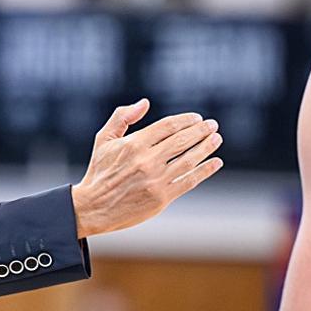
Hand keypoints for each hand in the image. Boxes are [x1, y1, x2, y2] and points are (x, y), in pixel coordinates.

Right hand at [71, 98, 223, 237]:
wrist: (93, 207)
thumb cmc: (99, 171)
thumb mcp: (104, 139)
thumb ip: (122, 117)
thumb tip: (145, 103)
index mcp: (134, 144)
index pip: (168, 126)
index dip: (186, 120)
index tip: (197, 118)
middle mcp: (147, 161)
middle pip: (182, 140)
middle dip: (201, 131)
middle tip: (213, 125)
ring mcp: (156, 180)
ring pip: (188, 159)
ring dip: (206, 147)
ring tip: (217, 139)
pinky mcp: (161, 198)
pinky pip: (188, 181)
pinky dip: (205, 170)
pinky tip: (215, 162)